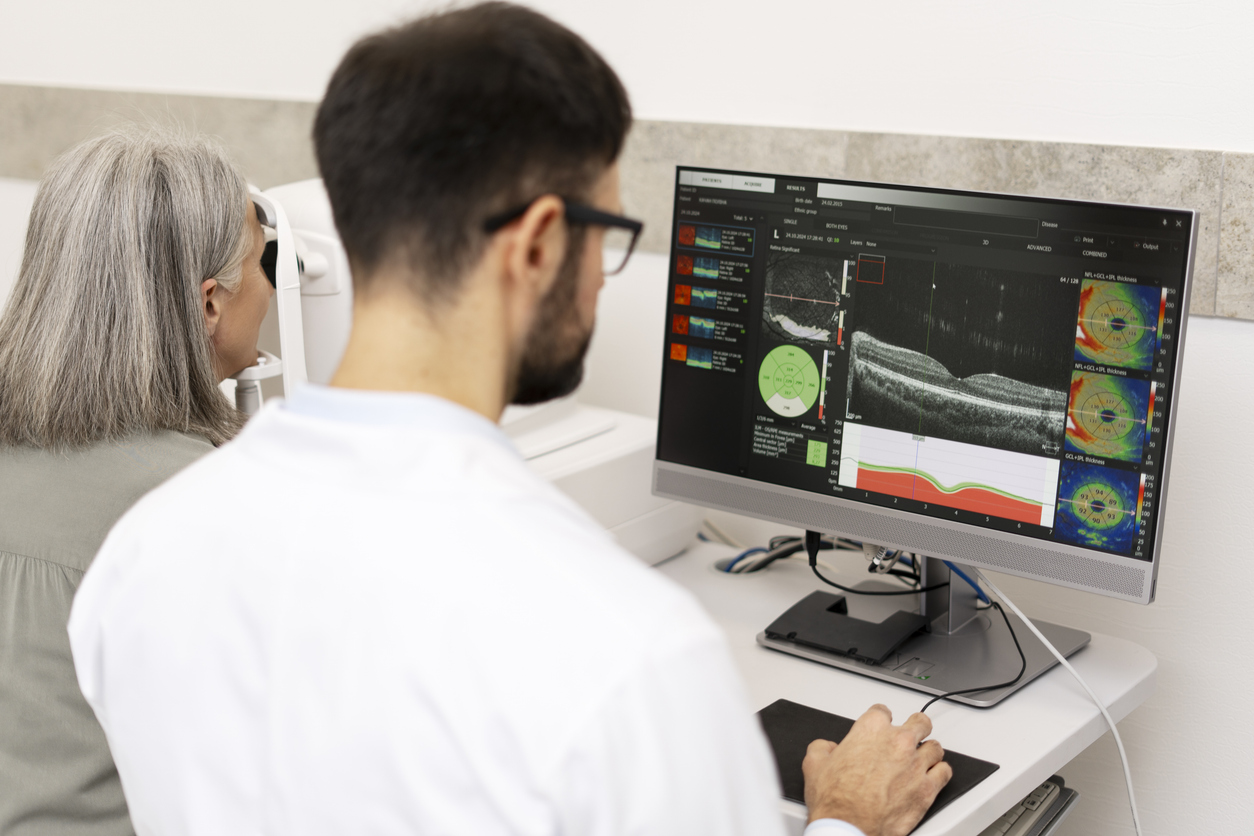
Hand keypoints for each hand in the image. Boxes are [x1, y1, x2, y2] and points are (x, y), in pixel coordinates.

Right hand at [802, 704, 952, 835]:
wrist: (848, 828)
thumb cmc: (835, 800)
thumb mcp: (814, 764)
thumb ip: (823, 747)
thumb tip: (828, 748)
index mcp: (871, 730)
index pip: (882, 711)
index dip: (880, 718)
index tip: (880, 725)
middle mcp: (898, 742)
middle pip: (919, 722)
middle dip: (915, 727)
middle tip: (910, 735)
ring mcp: (915, 765)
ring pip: (935, 747)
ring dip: (928, 751)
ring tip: (922, 758)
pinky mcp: (927, 789)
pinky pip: (945, 772)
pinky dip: (939, 773)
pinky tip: (933, 775)